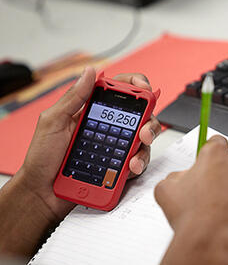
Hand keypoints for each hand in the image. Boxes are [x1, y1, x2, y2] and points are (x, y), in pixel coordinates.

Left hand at [18, 67, 160, 221]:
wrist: (43, 192)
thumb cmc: (42, 158)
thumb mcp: (53, 121)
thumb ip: (73, 96)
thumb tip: (89, 72)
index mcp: (93, 111)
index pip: (121, 91)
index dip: (136, 85)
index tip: (142, 89)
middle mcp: (109, 127)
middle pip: (141, 115)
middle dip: (149, 121)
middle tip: (143, 131)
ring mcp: (117, 147)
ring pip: (144, 139)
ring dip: (145, 145)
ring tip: (133, 156)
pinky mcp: (120, 167)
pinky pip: (138, 162)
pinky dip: (138, 164)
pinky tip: (130, 167)